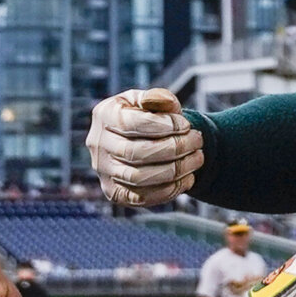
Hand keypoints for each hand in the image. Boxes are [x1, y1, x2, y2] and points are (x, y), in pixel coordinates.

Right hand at [86, 89, 203, 207]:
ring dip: (174, 170)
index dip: (163, 125)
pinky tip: (188, 178)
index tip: (186, 125)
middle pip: (135, 152)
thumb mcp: (151, 101)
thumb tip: (167, 102)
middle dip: (174, 148)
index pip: (131, 123)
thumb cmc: (148, 116)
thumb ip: (159, 98)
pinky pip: (141, 198)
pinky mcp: (114, 193)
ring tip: (197, 158)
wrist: (140, 141)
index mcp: (104, 115)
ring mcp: (104, 171)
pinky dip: (168, 190)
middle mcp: (98, 144)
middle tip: (197, 141)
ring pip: (138, 178)